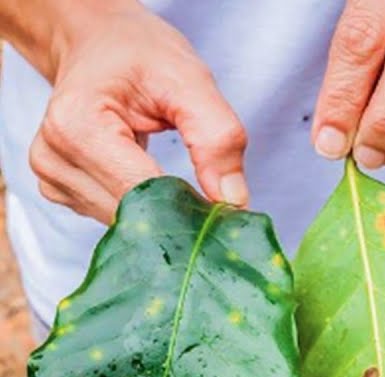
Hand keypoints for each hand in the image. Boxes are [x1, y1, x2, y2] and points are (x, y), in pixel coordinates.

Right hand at [18, 1, 247, 222]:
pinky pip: (113, 217)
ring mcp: (52, 177)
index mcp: (77, 126)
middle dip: (178, 212)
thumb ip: (217, 137)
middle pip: (130, 214)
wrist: (99, 45)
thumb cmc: (140, 55)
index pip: (140, 193)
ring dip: (161, 213)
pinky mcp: (61, 190)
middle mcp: (53, 156)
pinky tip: (153, 180)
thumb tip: (234, 201)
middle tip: (212, 192)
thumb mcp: (189, 80)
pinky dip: (143, 208)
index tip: (228, 210)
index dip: (189, 207)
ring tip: (180, 179)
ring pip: (124, 223)